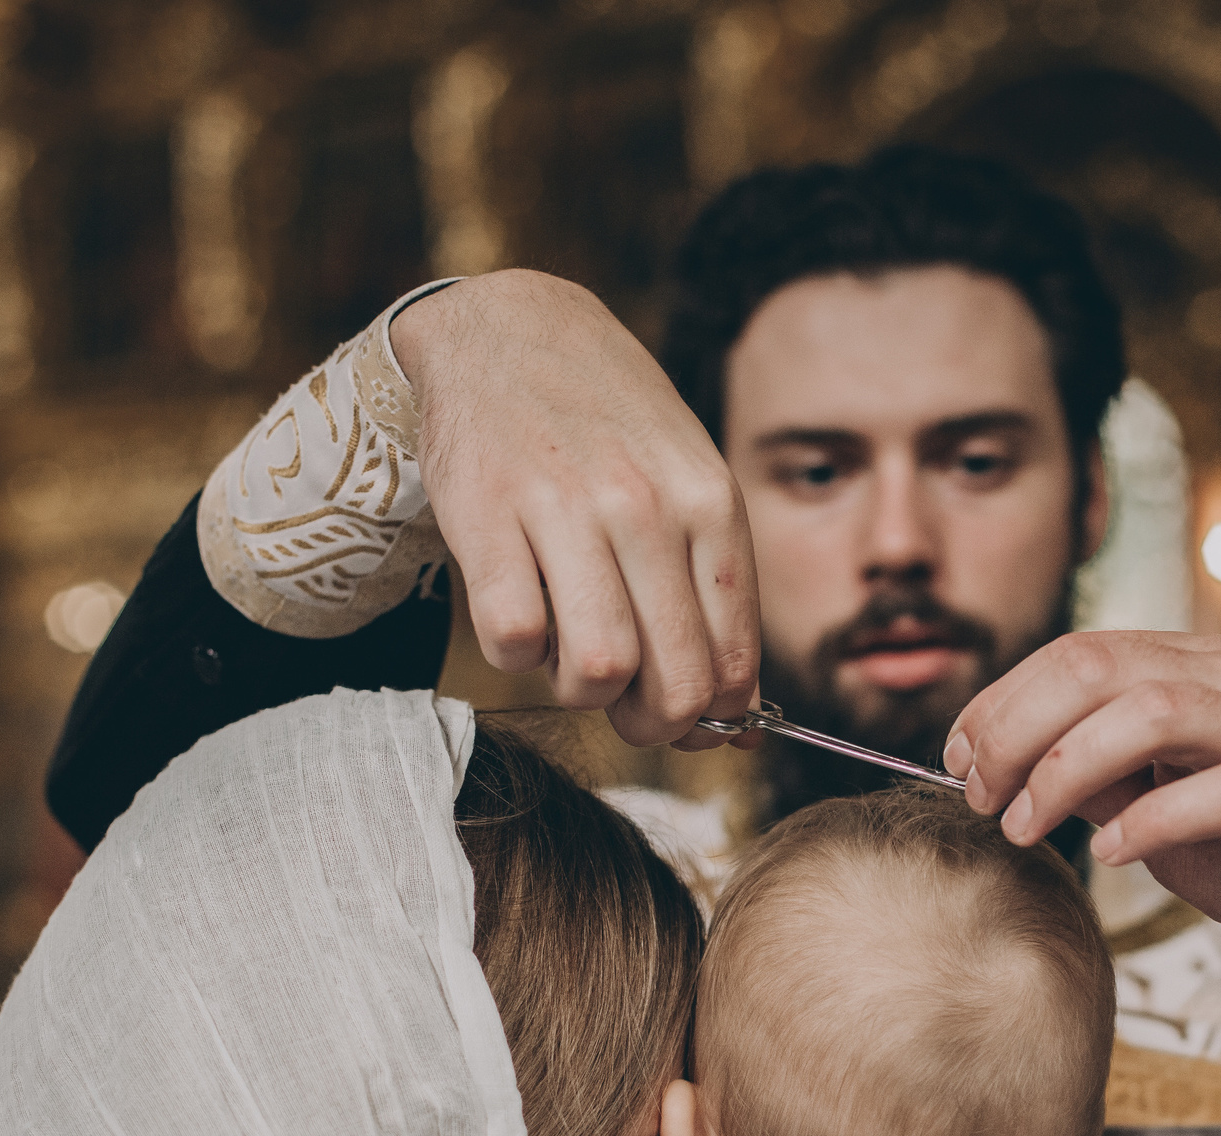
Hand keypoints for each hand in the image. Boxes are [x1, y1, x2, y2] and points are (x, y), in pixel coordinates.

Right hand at [390, 272, 759, 748]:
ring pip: (597, 671)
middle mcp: (646, 506)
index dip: (710, 718)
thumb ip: (713, 593)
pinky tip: (521, 616)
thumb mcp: (687, 484)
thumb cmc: (609, 426)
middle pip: (671, 683)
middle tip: (625, 705)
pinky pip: (512, 639)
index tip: (685, 718)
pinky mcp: (484, 514)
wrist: (508, 328)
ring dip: (582, 691)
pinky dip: (516, 655)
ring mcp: (564, 507)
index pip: (732, 662)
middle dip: (650, 724)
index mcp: (711, 503)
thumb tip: (736, 723)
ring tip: (571, 653)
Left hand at [944, 630, 1220, 1000]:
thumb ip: (1093, 776)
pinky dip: (1151, 821)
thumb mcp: (1153, 810)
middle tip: (982, 796)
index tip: (956, 760)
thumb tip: (999, 761)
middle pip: (1100, 668)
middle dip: (1019, 729)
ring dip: (1068, 771)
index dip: (1002, 701)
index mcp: (1195, 668)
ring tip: (1028, 825)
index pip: (1077, 653)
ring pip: (1153, 713)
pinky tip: (1109, 854)